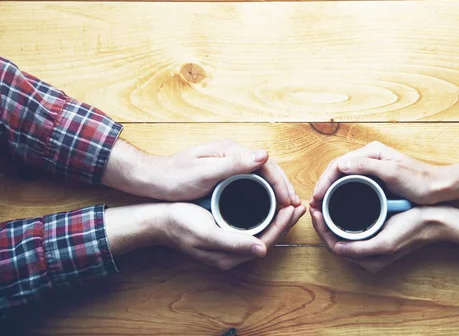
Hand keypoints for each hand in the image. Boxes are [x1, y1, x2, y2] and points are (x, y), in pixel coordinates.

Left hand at [103, 139, 299, 206]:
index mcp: (231, 150)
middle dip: (283, 187)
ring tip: (286, 207)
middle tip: (294, 207)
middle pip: (267, 169)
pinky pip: (251, 180)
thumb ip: (235, 164)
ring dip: (275, 190)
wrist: (153, 179)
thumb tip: (264, 155)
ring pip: (261, 175)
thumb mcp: (205, 173)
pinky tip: (267, 204)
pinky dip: (263, 192)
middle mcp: (232, 153)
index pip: (266, 165)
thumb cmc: (175, 177)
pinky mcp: (224, 172)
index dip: (281, 183)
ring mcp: (228, 162)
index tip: (290, 202)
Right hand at [105, 202, 305, 269]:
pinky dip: (265, 215)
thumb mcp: (206, 232)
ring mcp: (229, 244)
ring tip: (290, 204)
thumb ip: (233, 242)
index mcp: (230, 256)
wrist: (159, 219)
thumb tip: (261, 250)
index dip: (282, 226)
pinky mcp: (226, 233)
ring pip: (262, 232)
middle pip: (267, 238)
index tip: (292, 208)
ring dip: (277, 218)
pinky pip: (252, 227)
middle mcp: (232, 253)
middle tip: (299, 205)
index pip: (266, 241)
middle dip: (284, 222)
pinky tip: (270, 204)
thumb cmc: (180, 223)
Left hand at [309, 204, 458, 272]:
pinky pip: (350, 227)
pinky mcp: (374, 234)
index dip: (320, 229)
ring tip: (321, 202)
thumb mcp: (385, 242)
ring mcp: (369, 245)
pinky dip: (339, 217)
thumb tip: (337, 248)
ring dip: (329, 219)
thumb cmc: (411, 231)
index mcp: (366, 261)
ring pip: (340, 233)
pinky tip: (335, 204)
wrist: (433, 221)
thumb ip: (360, 249)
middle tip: (314, 203)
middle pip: (334, 239)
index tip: (314, 210)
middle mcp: (366, 256)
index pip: (333, 246)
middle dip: (322, 223)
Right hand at [312, 141, 443, 205]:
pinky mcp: (376, 178)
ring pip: (342, 177)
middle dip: (323, 185)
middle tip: (315, 204)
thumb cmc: (420, 181)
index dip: (324, 180)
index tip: (317, 196)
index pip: (338, 164)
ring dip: (330, 190)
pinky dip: (340, 192)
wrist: (439, 188)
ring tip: (322, 205)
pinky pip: (351, 183)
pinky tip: (337, 204)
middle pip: (337, 170)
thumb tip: (342, 164)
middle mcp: (369, 156)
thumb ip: (368, 166)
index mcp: (370, 152)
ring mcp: (372, 167)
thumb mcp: (393, 173)